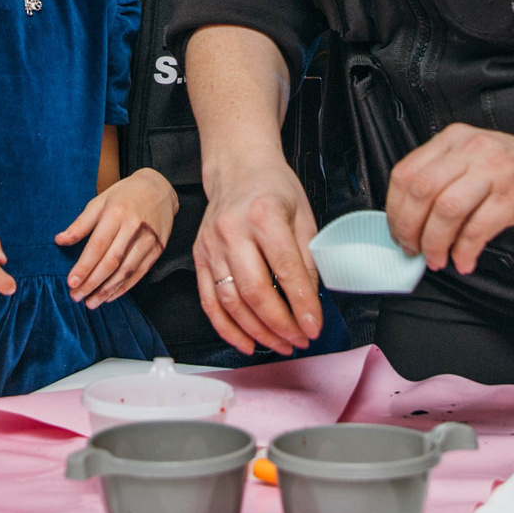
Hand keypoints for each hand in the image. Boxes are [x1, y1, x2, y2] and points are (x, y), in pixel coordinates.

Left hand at [58, 170, 176, 307]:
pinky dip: (124, 287)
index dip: (84, 266)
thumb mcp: (100, 202)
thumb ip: (80, 224)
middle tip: (77, 297)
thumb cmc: (124, 195)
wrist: (159, 188)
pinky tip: (110, 296)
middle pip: (111, 262)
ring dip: (107, 290)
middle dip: (92, 283)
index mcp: (116, 213)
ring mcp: (148, 240)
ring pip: (126, 271)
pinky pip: (139, 273)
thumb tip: (59, 240)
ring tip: (91, 302)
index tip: (71, 283)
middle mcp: (134, 228)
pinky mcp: (158, 249)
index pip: (98, 246)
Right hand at [193, 156, 320, 357]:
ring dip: (257, 332)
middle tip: (299, 341)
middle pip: (255, 292)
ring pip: (231, 302)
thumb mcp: (303, 214)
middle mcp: (232, 231)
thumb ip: (308, 257)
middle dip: (280, 325)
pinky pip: (209, 301)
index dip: (302, 305)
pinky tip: (246, 342)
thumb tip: (313, 300)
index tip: (314, 327)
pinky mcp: (199, 257)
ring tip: (280, 345)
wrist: (237, 168)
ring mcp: (211, 245)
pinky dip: (227, 328)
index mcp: (264, 215)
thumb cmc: (273, 188)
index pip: (286, 270)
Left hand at [385, 123, 513, 273]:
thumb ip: (444, 179)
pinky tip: (465, 259)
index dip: (395, 209)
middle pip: (421, 191)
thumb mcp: (476, 160)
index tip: (398, 232)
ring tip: (439, 258)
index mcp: (455, 139)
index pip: (406, 173)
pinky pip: (477, 228)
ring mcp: (496, 169)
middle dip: (410, 229)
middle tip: (414, 250)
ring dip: (435, 243)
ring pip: (446, 210)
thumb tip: (409, 218)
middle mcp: (473, 148)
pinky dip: (465, 251)